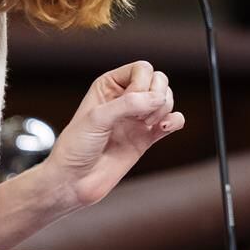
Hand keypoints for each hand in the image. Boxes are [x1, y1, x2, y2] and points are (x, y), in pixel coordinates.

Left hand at [43, 61, 185, 208]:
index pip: (142, 69)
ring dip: (164, 108)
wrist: (74, 181)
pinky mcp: (147, 137)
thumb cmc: (76, 146)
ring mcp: (138, 118)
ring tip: (147, 124)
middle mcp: (125, 99)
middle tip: (141, 117)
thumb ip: (128, 104)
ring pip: (167, 99)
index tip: (128, 104)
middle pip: (159, 80)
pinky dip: (176, 121)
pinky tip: (165, 127)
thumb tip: (158, 97)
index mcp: (109, 86)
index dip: (142, 83)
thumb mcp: (97, 118)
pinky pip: (173, 121)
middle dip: (157, 95)